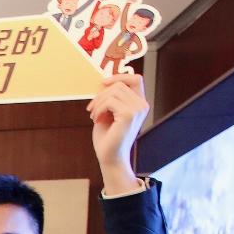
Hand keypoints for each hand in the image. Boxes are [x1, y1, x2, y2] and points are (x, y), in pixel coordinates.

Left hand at [89, 72, 148, 191]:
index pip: (136, 79)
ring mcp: (138, 109)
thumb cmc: (107, 137)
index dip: (119, 76)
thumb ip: (110, 98)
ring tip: (94, 115)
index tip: (102, 83)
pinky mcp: (129, 115)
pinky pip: (110, 101)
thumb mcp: (108, 113)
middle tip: (91, 109)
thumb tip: (104, 81)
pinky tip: (96, 119)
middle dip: (101, 94)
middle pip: (119, 84)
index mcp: (140, 103)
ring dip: (98, 102)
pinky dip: (99, 108)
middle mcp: (142, 104)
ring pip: (114, 91)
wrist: (109, 157)